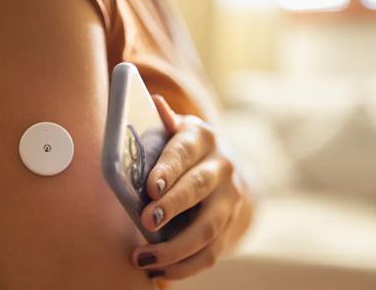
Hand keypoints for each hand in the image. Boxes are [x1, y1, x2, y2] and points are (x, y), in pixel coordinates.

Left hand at [131, 95, 250, 279]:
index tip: (151, 187)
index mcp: (201, 137)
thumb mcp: (175, 130)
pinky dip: (186, 266)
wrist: (220, 165)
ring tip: (143, 259)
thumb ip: (162, 123)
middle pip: (198, 189)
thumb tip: (154, 103)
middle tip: (146, 222)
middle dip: (172, 207)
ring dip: (175, 248)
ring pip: (207, 227)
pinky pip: (212, 251)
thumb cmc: (182, 147)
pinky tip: (161, 272)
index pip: (183, 152)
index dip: (168, 169)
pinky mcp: (232, 224)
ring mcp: (231, 198)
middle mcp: (222, 166)